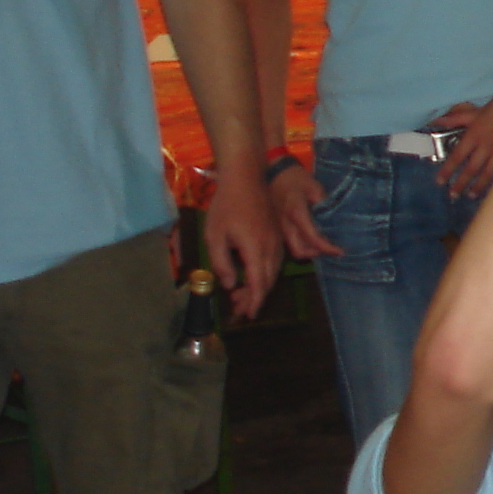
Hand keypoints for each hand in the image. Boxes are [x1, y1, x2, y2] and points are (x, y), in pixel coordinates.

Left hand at [201, 165, 281, 318]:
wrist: (246, 178)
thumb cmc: (226, 205)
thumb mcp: (215, 236)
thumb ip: (221, 262)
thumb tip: (229, 283)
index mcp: (256, 249)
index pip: (258, 283)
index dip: (253, 301)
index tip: (247, 316)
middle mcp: (271, 247)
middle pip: (268, 280)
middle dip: (255, 298)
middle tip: (239, 309)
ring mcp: (277, 240)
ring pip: (274, 271)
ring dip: (260, 286)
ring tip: (242, 295)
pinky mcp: (276, 234)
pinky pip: (276, 260)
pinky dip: (265, 273)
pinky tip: (253, 273)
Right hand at [267, 158, 341, 258]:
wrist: (277, 174)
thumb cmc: (297, 180)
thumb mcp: (315, 188)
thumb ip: (324, 205)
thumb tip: (335, 221)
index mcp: (296, 214)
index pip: (312, 239)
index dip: (327, 248)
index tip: (340, 251)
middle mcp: (285, 225)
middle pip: (299, 251)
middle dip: (316, 253)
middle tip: (331, 247)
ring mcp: (280, 228)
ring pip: (294, 249)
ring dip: (309, 250)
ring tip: (324, 242)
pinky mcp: (279, 228)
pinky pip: (291, 242)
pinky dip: (303, 244)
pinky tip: (313, 237)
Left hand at [429, 70, 492, 197]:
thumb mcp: (476, 111)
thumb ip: (456, 118)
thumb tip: (436, 121)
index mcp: (475, 134)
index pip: (457, 157)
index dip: (447, 170)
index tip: (440, 181)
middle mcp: (486, 145)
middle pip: (470, 169)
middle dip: (460, 183)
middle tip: (453, 194)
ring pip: (487, 174)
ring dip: (478, 186)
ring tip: (471, 195)